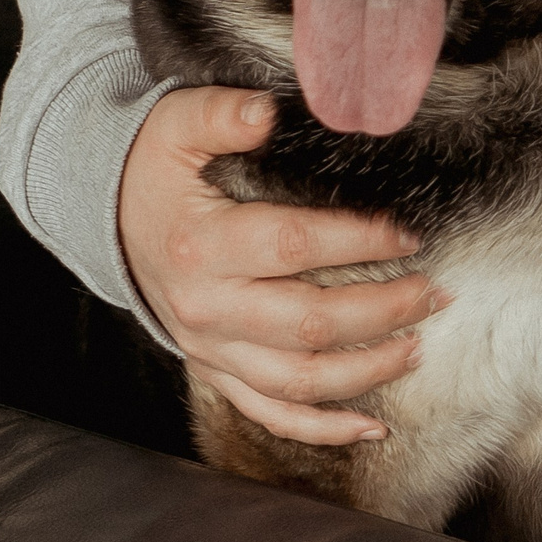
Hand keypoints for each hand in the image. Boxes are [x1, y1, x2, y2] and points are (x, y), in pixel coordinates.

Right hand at [119, 86, 447, 445]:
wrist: (108, 220)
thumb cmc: (153, 169)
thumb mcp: (175, 124)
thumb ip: (221, 113)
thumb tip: (265, 112)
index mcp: (202, 246)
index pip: (294, 247)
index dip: (357, 242)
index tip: (407, 235)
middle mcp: (207, 307)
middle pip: (307, 324)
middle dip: (382, 312)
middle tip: (433, 293)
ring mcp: (211, 348)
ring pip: (297, 380)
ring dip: (366, 371)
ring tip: (418, 347)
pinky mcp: (215, 370)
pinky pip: (270, 413)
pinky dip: (322, 429)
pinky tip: (371, 428)